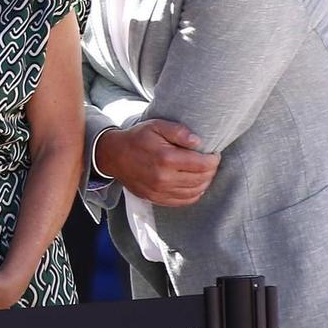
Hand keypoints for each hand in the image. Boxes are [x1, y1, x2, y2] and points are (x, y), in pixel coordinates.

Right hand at [94, 119, 220, 206]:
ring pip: (195, 192)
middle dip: (211, 171)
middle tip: (209, 162)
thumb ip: (179, 131)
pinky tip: (194, 185)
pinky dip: (194, 194)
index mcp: (166, 159)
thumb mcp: (156, 126)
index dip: (214, 159)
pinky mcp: (155, 198)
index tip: (213, 154)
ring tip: (203, 172)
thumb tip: (199, 142)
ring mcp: (159, 191)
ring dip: (204, 183)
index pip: (203, 165)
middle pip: (201, 179)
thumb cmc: (137, 139)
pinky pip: (183, 201)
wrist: (113, 156)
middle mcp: (163, 178)